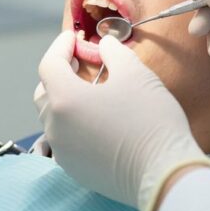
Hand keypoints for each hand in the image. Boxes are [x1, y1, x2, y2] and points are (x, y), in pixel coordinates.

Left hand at [35, 31, 209, 210]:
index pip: (49, 65)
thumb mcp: (135, 74)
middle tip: (78, 62)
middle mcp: (55, 127)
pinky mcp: (75, 170)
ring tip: (88, 90)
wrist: (164, 173)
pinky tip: (95, 120)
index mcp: (64, 99)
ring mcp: (63, 152)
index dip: (60, 46)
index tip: (73, 37)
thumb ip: (113, 52)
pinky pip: (64, 140)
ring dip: (64, 99)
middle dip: (58, 73)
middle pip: (45, 91)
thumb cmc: (150, 119)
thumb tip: (104, 45)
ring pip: (53, 118)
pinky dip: (72, 124)